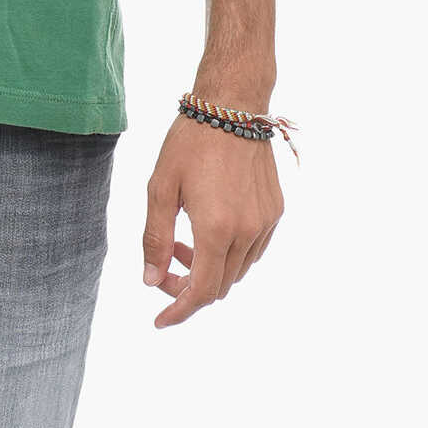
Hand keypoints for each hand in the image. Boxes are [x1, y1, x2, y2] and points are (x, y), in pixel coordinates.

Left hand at [142, 113, 282, 327]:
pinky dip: (229, 254)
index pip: (200, 291)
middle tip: (165, 264)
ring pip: (237, 271)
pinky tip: (210, 229)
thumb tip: (152, 281)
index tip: (160, 321)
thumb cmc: (190, 142)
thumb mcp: (160, 187)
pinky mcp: (275, 211)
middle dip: (189, 286)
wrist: (232, 106)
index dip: (179, 311)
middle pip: (219, 286)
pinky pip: (253, 251)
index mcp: (216, 228)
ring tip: (184, 240)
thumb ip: (155, 238)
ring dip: (209, 268)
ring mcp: (265, 223)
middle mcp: (247, 232)